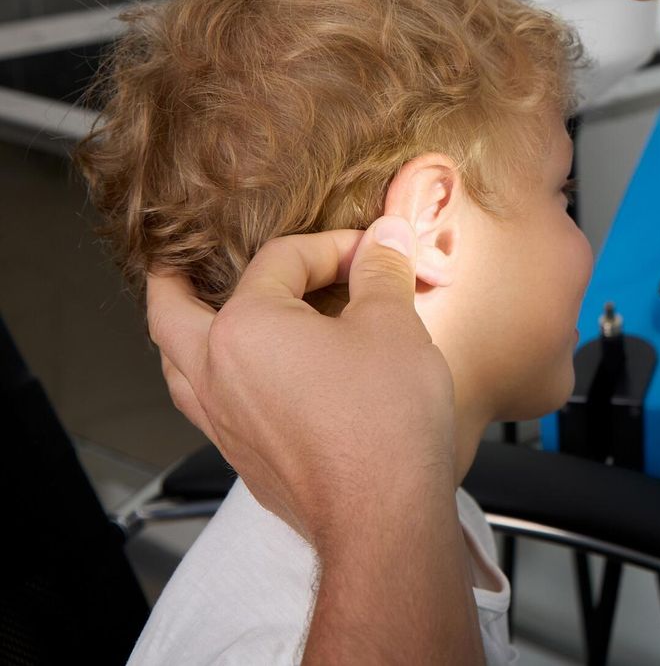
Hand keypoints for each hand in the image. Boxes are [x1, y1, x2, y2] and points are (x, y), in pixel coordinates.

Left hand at [146, 216, 457, 546]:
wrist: (382, 516)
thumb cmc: (384, 422)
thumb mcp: (394, 325)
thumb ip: (382, 271)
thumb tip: (385, 236)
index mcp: (244, 328)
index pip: (281, 261)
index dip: (333, 247)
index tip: (372, 253)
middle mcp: (215, 373)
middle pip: (171, 314)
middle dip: (172, 283)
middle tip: (173, 263)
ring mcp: (223, 421)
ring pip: (177, 368)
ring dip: (181, 337)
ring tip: (196, 321)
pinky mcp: (243, 458)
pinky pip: (205, 407)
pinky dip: (210, 381)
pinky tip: (243, 382)